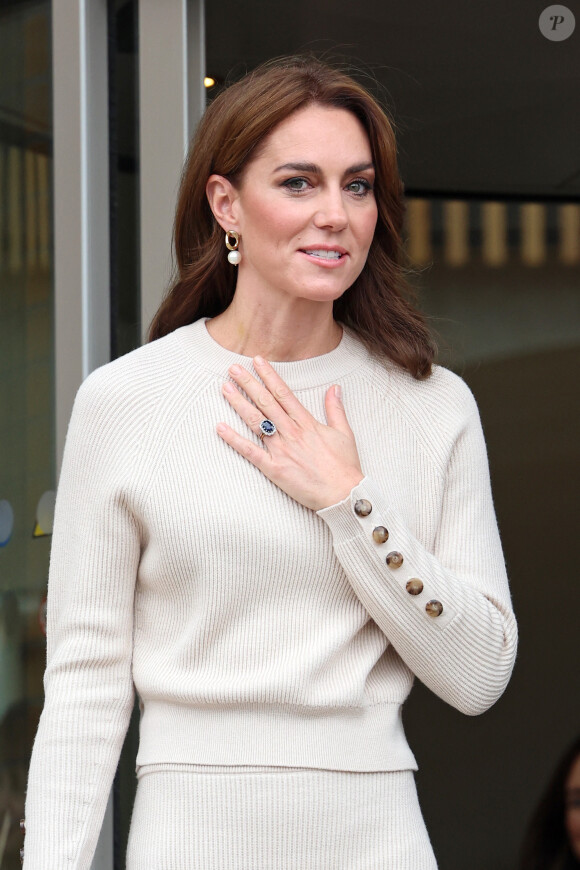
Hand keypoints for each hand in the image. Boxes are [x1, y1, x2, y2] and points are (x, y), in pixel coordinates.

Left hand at [216, 356, 363, 510]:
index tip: (257, 361)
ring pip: (256, 421)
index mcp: (307, 423)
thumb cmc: (345, 466)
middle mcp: (292, 432)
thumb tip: (335, 388)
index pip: (283, 393)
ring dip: (239, 403)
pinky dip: (234, 440)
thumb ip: (335, 409)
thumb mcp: (344, 433)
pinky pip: (251, 452)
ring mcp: (281, 450)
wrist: (343, 494)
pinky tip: (221, 428)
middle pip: (266, 402)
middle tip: (233, 368)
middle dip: (249, 383)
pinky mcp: (274, 468)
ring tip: (225, 388)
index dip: (269, 375)